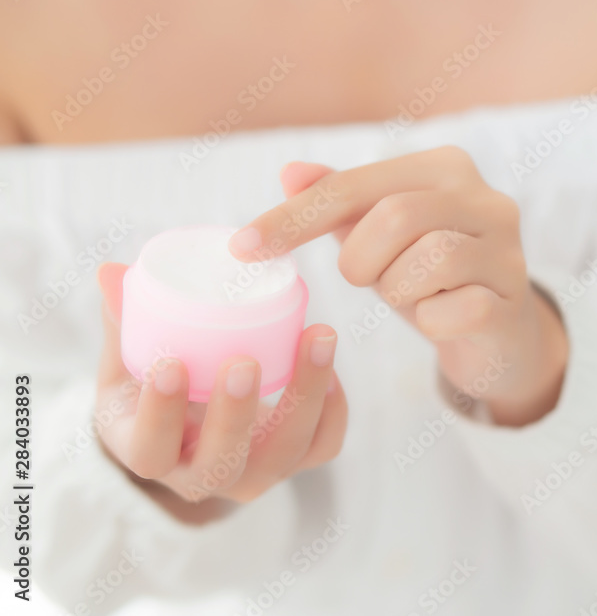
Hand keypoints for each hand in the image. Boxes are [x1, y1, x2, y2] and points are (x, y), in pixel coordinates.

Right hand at [95, 263, 346, 512]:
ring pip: (285, 453)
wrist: (195, 417)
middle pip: (222, 461)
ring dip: (305, 396)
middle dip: (235, 414)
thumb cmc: (153, 384)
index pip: (149, 450)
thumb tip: (111, 270)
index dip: (161, 414)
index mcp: (148, 452)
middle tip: (244, 361)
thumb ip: (123, 318)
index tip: (171, 363)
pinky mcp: (296, 460)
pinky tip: (331, 365)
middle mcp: (202, 477)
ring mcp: (254, 472)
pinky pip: (324, 445)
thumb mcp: (126, 358)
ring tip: (316, 338)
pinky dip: (334, 408)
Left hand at [229, 146, 567, 426]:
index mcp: (446, 167)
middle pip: (394, 216)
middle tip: (368, 277)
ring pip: (427, 260)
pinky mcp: (512, 301)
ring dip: (398, 290)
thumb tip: (290, 172)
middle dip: (361, 259)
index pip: (352, 185)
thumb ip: (340, 201)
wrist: (499, 331)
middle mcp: (485, 198)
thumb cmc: (431, 275)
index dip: (293, 218)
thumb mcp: (381, 235)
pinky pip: (450, 311)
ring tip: (410, 294)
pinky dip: (431, 321)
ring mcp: (507, 249)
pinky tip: (441, 317)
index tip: (244, 248)